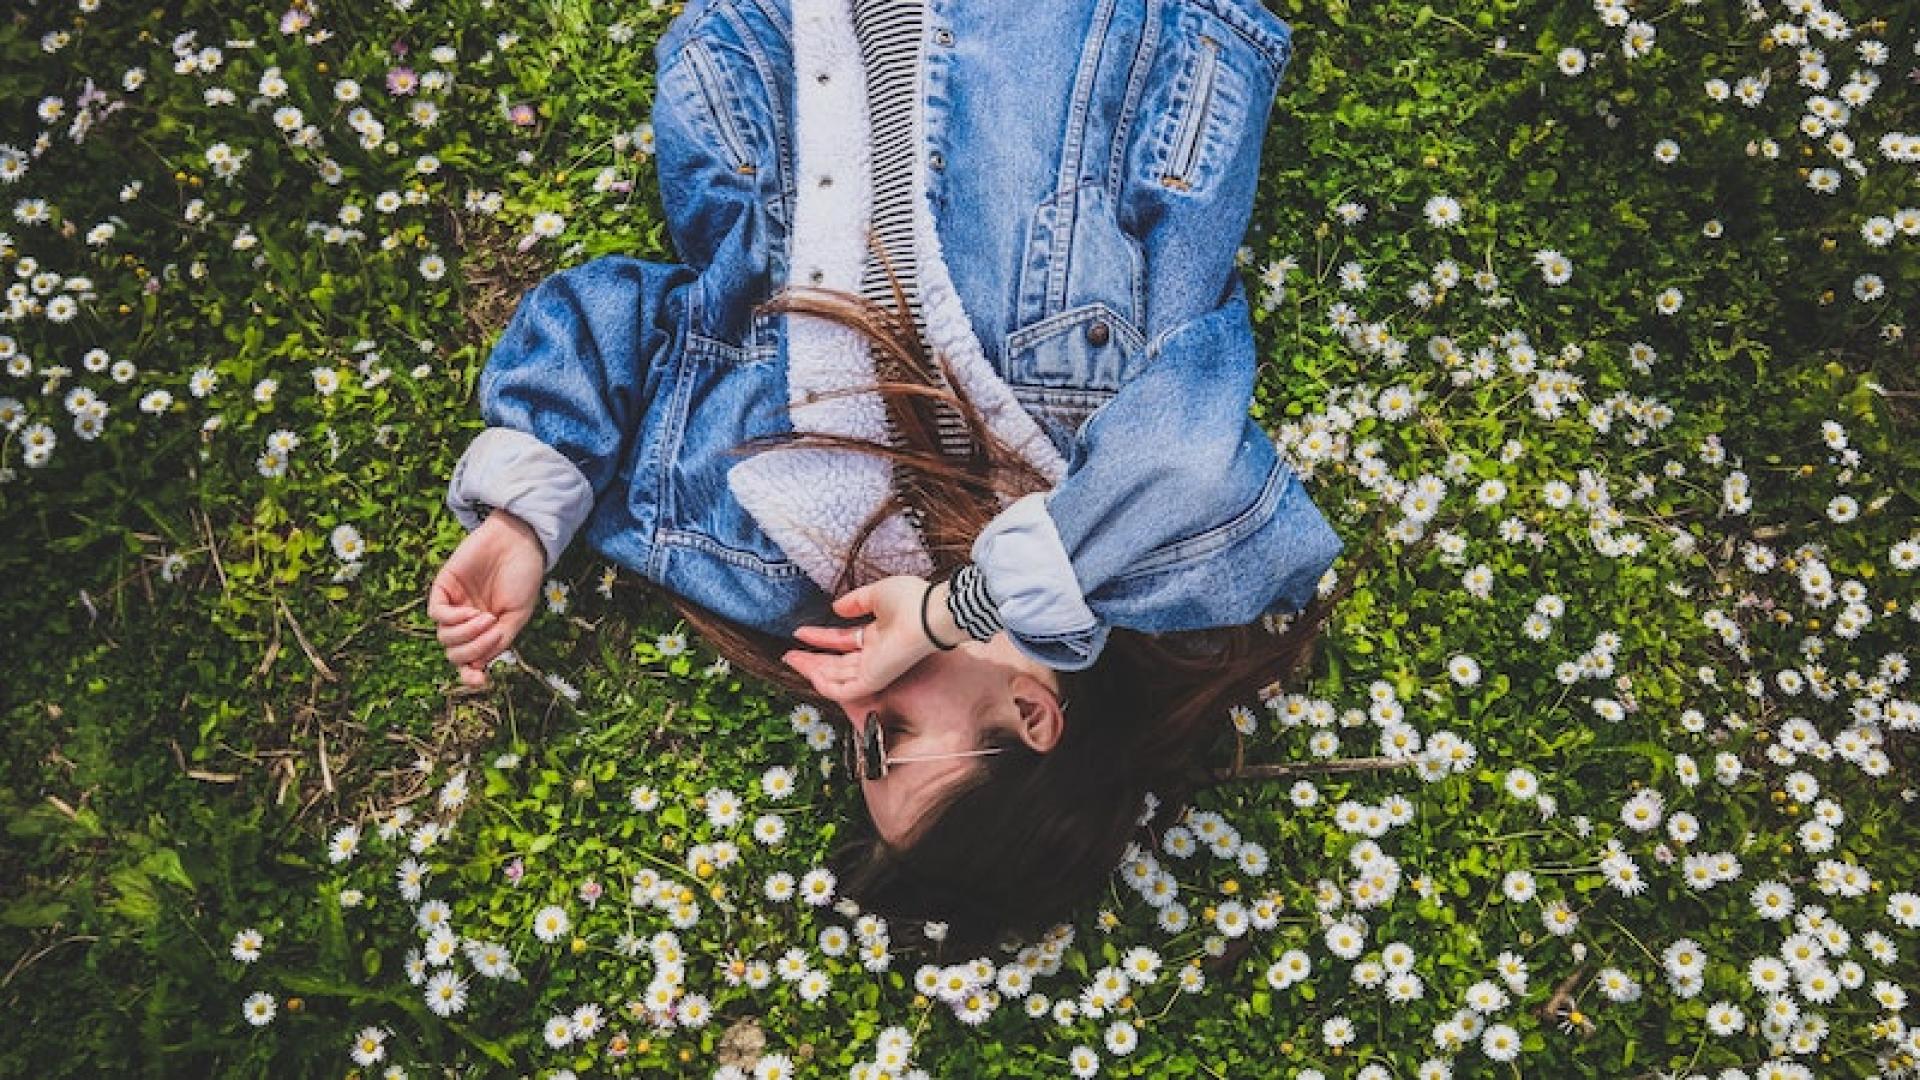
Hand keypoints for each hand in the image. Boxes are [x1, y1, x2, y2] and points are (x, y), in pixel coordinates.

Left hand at [428, 509, 545, 688]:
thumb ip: (499, 641)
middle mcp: (466, 621)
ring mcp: (454, 604)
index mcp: (485, 630)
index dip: (470, 674)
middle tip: (493, 631)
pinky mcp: (444, 586)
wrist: (519, 542)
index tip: (480, 679)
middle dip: (473, 649)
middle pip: (454, 652)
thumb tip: (478, 665)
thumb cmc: (523, 577)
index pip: (468, 660)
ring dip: (466, 633)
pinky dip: (453, 619)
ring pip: (444, 637)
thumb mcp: (518, 616)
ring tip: (486, 618)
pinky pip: (436, 614)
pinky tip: (471, 611)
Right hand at [781, 574, 942, 700]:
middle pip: (836, 662)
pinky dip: (825, 684)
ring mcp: (873, 669)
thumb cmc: (913, 601)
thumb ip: (856, 602)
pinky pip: (843, 689)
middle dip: (812, 658)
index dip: (821, 637)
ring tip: (792, 659)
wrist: (930, 614)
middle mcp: (874, 655)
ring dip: (812, 669)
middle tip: (790, 654)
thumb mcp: (877, 594)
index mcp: (878, 636)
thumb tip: (836, 608)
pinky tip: (809, 674)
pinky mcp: (873, 679)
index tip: (800, 632)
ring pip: (836, 676)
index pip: (843, 641)